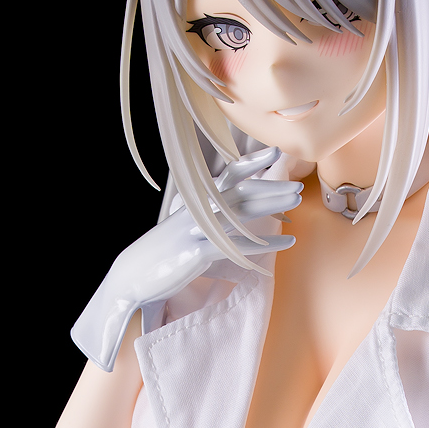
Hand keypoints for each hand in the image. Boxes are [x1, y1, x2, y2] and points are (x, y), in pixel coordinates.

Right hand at [72, 148, 303, 370]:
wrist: (132, 275)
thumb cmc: (161, 253)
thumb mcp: (183, 227)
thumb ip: (205, 216)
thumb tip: (229, 210)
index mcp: (195, 203)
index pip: (226, 176)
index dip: (250, 162)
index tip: (274, 152)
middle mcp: (198, 211)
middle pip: (240, 191)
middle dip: (270, 186)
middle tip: (296, 184)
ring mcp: (198, 230)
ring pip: (241, 211)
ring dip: (271, 204)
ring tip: (297, 200)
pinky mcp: (199, 253)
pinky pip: (238, 245)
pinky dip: (263, 243)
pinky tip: (286, 242)